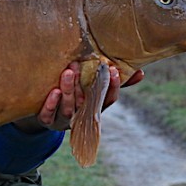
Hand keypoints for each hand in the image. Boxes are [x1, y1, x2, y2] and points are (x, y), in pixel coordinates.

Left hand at [14, 62, 142, 132]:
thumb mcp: (93, 89)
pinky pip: (48, 115)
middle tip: (81, 65)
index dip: (113, 87)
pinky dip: (52, 104)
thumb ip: (113, 82)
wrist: (44, 111)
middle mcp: (81, 116)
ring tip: (68, 72)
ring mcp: (63, 120)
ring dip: (69, 90)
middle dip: (86, 85)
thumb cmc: (75, 96)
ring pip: (68, 107)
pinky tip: (53, 91)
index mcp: (95, 107)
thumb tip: (141, 72)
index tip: (114, 70)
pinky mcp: (46, 120)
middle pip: (86, 102)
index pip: (109, 99)